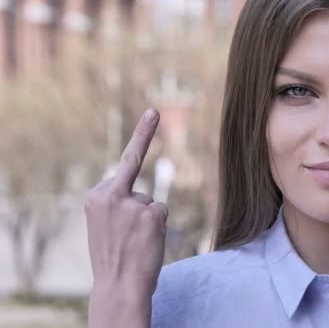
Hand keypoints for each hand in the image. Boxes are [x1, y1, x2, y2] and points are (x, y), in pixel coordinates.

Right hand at [86, 109, 167, 300]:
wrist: (117, 286)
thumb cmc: (113, 257)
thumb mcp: (105, 224)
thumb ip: (118, 203)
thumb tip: (146, 197)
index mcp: (96, 196)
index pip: (125, 162)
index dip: (143, 134)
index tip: (155, 112)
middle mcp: (111, 194)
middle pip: (139, 189)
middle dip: (138, 209)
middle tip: (127, 237)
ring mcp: (132, 203)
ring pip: (152, 202)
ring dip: (148, 222)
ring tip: (134, 243)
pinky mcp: (151, 213)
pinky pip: (162, 212)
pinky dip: (159, 227)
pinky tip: (146, 242)